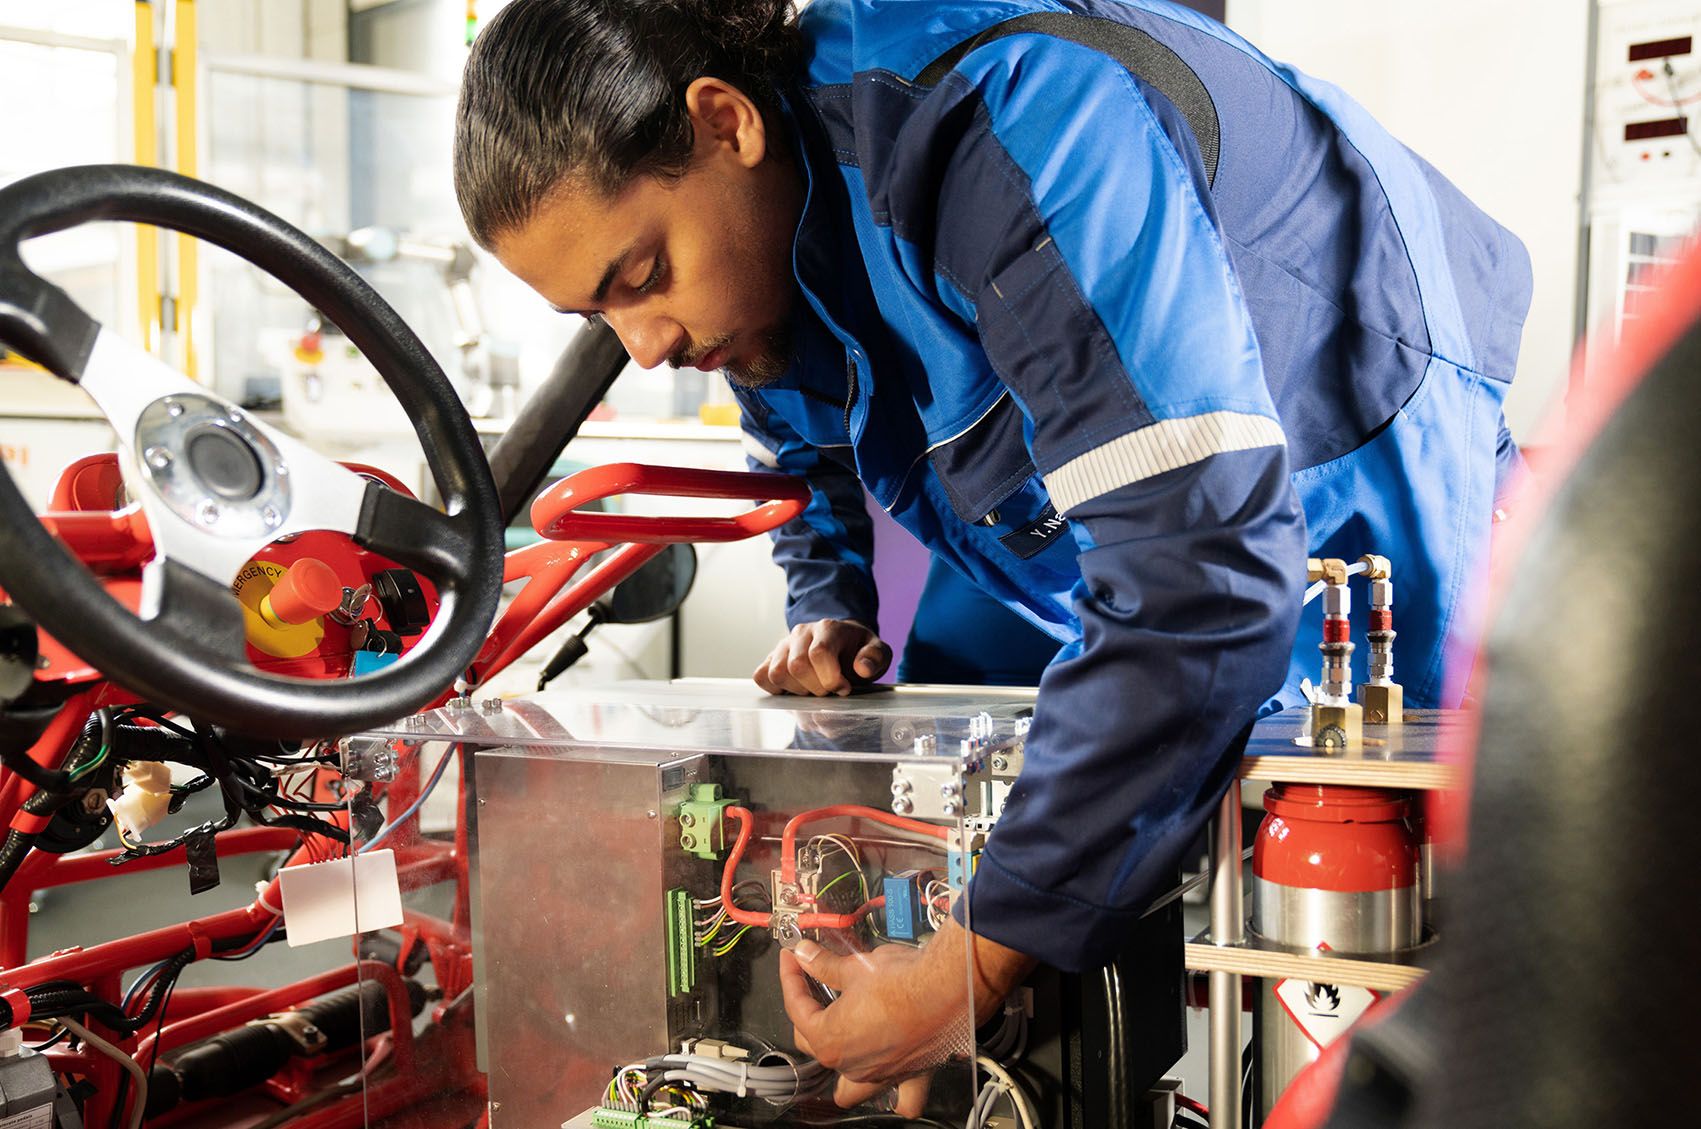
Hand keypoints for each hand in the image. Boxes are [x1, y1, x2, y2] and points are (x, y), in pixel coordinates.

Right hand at [752, 619, 890, 696]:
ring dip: (797, 690)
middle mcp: (802, 632)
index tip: (844, 688)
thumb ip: (875, 658)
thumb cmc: (858, 651)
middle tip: (829, 690)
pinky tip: (795, 689)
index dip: (831, 678)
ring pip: (777, 673)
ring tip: (813, 689)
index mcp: (828, 628)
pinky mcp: (771, 657)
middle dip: (816, 688)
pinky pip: (761, 676)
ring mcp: (784, 645)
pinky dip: (775, 689)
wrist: (843, 644)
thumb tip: (862, 668)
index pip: (819, 653)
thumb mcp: (878, 652)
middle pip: (796, 666)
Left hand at [778, 919, 1035, 1115]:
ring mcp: (881, 1076)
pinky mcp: (912, 1076)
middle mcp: (851, 1066)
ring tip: (843, 1048)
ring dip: (842, 1075)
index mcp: (829, 1039)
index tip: (792, 958)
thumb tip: (803, 954)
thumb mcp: (856, 966)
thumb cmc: (901, 978)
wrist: (948, 989)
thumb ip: (824, 965)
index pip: (797, 1008)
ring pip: (850, 1091)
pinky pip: (904, 1101)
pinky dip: (897, 1096)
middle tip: (814, 984)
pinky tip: (893, 1080)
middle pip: (815, 1044)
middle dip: (810, 1014)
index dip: (791, 977)